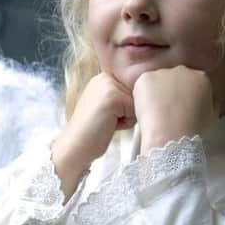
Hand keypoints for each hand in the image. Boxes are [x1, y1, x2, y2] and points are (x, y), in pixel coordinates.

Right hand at [51, 73, 134, 198]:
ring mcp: (109, 86)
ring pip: (138, 102)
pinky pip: (135, 111)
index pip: (133, 89)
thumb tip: (149, 95)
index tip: (109, 115)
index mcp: (104, 78)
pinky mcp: (113, 98)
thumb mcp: (107, 106)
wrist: (75, 147)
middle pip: (137, 94)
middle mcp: (106, 77)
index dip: (126, 107)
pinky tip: (109, 126)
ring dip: (128, 117)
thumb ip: (122, 96)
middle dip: (128, 112)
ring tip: (108, 123)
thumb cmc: (93, 131)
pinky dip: (126, 123)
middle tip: (107, 120)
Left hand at [133, 65, 217, 154]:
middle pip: (176, 77)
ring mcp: (163, 72)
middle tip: (168, 108)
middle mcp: (183, 70)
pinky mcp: (146, 78)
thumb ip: (211, 100)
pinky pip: (143, 85)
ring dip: (157, 91)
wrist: (172, 132)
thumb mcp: (212, 114)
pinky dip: (143, 95)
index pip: (194, 81)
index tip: (183, 105)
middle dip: (172, 89)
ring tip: (156, 111)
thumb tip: (208, 97)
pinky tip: (146, 109)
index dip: (187, 93)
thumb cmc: (194, 127)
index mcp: (201, 77)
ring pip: (158, 80)